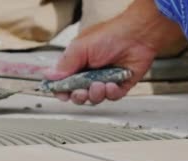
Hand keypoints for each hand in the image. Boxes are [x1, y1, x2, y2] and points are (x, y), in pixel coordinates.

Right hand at [44, 0, 186, 104]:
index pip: (64, 83)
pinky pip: (112, 97)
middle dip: (79, 96)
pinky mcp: (119, 85)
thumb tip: (50, 75)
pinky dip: (111, 93)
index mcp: (78, 63)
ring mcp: (104, 80)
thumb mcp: (81, 47)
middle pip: (78, 95)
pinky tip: (111, 84)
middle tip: (81, 91)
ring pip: (94, 98)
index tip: (62, 93)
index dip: (62, 91)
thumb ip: (65, 63)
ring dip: (95, 94)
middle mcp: (90, 73)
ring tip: (99, 84)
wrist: (137, 36)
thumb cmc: (110, 36)